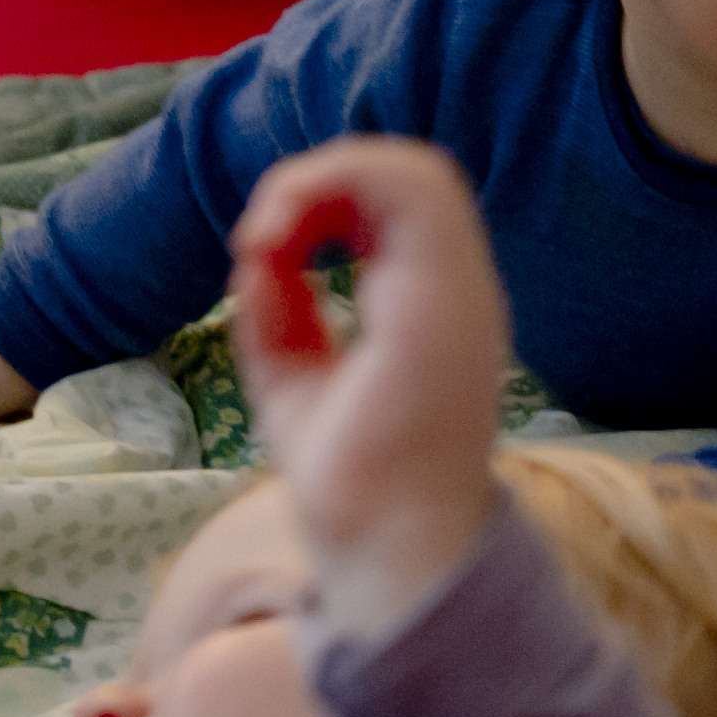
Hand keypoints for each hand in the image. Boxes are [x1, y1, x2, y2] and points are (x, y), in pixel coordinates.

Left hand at [228, 139, 508, 635]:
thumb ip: (282, 312)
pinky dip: (332, 185)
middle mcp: (456, 288)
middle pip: (407, 175)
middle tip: (259, 236)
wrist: (381, 547)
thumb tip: (259, 255)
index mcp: (429, 307)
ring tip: (266, 232)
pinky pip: (411, 189)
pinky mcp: (443, 294)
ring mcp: (458, 288)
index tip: (259, 251)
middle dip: (320, 181)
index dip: (325, 201)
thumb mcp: (294, 377)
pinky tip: (278, 235)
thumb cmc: (350, 484)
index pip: (396, 209)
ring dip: (324, 178)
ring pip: (414, 168)